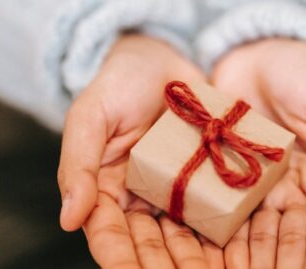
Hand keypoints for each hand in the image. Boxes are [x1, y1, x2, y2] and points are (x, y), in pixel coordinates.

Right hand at [58, 34, 216, 268]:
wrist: (160, 57)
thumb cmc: (119, 83)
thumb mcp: (91, 116)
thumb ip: (79, 163)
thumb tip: (68, 218)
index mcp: (108, 185)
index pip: (108, 231)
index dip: (117, 255)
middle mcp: (143, 191)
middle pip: (150, 239)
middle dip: (162, 263)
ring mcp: (177, 181)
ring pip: (184, 226)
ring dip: (196, 253)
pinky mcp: (204, 167)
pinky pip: (213, 197)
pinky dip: (222, 217)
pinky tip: (237, 238)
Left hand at [223, 150, 305, 268]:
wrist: (264, 60)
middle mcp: (294, 191)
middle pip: (292, 238)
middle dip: (286, 266)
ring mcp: (264, 188)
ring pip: (262, 234)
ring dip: (257, 261)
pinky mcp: (237, 180)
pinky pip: (234, 213)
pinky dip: (231, 240)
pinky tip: (227, 259)